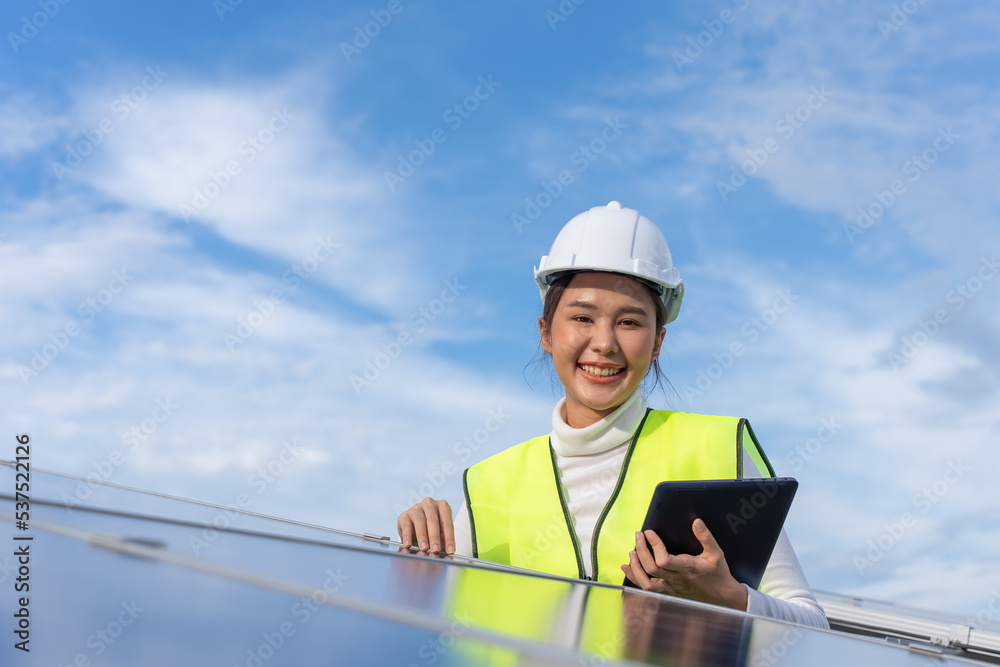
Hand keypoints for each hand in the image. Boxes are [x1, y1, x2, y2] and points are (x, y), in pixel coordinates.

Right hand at [396, 497, 454, 553]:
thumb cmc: (433, 530)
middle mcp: (429, 504)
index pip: (447, 522)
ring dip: (422, 536)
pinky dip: (407, 535)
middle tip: (436, 550)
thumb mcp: (441, 534)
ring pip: (419, 520)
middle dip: (435, 537)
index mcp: (443, 506)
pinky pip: (406, 525)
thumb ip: (443, 541)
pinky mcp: (404, 515)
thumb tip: (447, 552)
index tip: (450, 551)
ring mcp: (416, 508)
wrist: (416, 527)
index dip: (449, 538)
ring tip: (424, 548)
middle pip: (433, 520)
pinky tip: (408, 544)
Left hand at [620, 519, 748, 610]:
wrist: (721, 595)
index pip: (664, 560)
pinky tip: (627, 566)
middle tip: (639, 535)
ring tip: (632, 550)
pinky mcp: (667, 590)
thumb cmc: (718, 573)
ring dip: (636, 565)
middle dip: (641, 550)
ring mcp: (671, 587)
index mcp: (688, 568)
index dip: (654, 546)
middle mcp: (677, 579)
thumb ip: (706, 537)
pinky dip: (634, 576)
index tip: (649, 532)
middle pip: (652, 568)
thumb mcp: (716, 553)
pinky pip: (647, 587)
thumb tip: (696, 522)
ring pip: (646, 581)